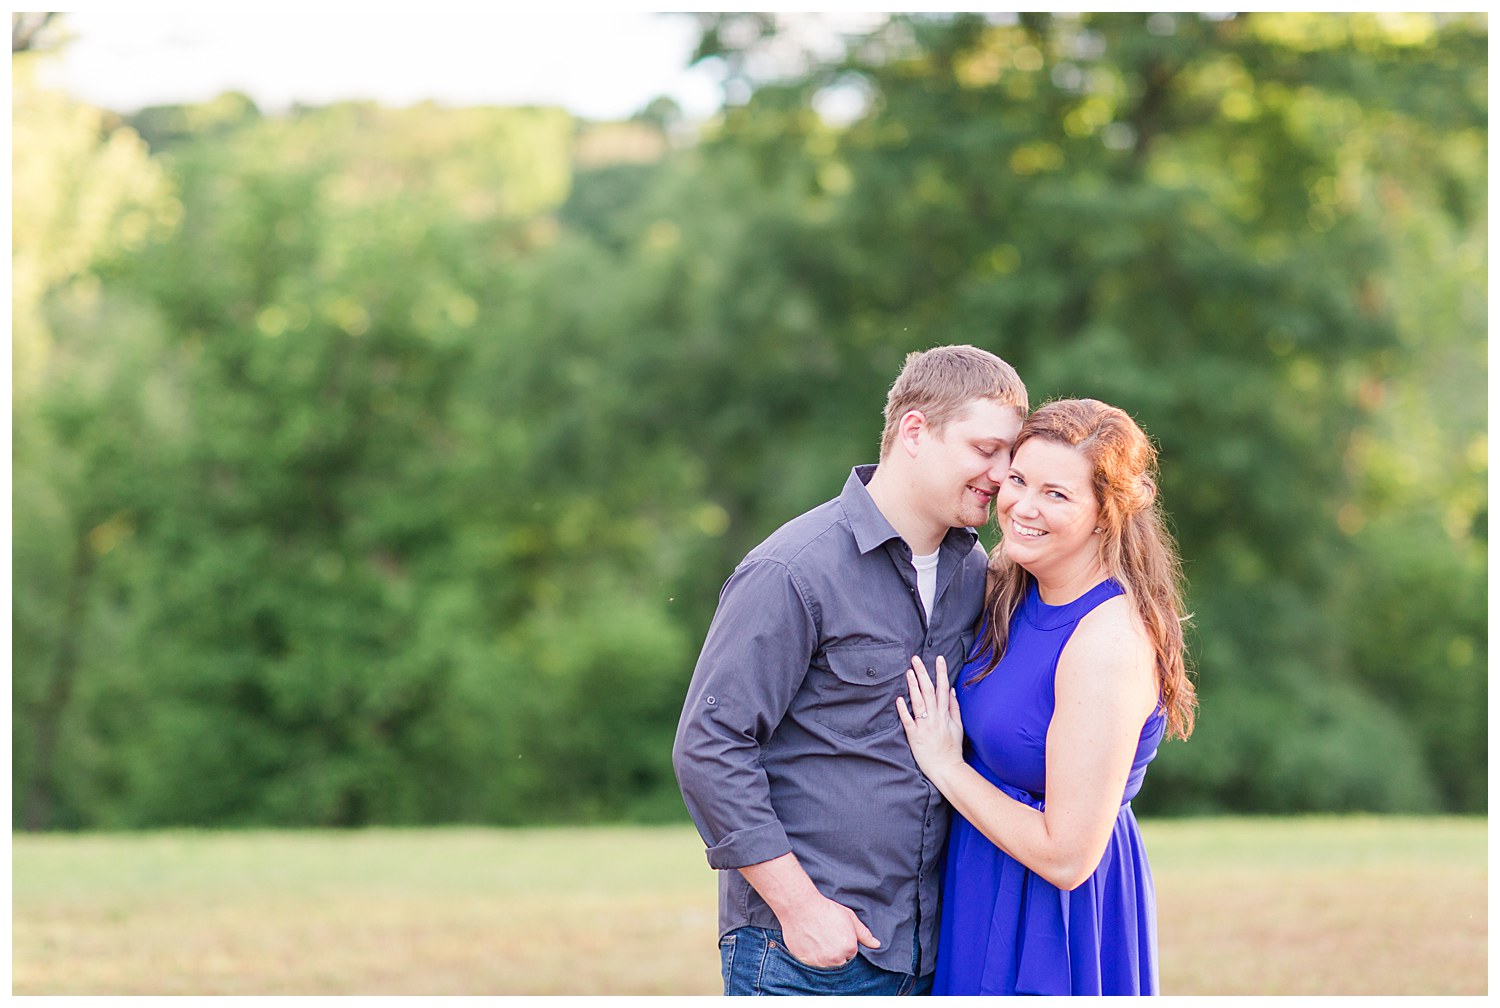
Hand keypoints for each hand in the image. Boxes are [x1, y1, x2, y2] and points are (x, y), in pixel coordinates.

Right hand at [780, 894, 880, 967]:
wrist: (800, 907)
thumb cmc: (825, 910)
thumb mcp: (849, 917)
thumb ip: (864, 934)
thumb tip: (877, 944)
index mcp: (849, 947)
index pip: (850, 954)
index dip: (843, 945)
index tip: (835, 936)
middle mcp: (836, 958)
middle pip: (839, 963)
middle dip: (835, 954)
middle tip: (825, 939)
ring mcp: (820, 962)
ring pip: (826, 967)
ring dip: (824, 959)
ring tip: (817, 942)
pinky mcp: (806, 963)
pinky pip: (813, 968)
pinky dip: (812, 960)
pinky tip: (809, 945)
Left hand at [896, 655, 965, 786]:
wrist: (947, 769)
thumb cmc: (952, 748)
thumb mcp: (958, 727)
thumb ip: (954, 708)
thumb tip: (952, 690)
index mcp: (945, 715)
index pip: (944, 689)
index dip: (941, 672)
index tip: (938, 658)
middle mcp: (935, 718)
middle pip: (929, 691)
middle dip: (923, 673)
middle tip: (916, 658)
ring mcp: (925, 726)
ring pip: (919, 703)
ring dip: (913, 686)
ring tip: (908, 672)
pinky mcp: (915, 736)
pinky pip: (908, 721)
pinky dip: (904, 710)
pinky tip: (899, 699)